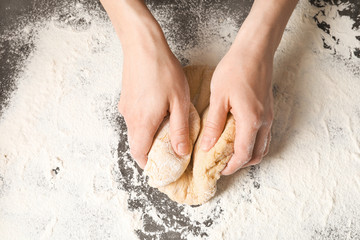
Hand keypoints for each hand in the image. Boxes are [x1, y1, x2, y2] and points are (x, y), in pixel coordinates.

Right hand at [101, 0, 190, 168]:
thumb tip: (181, 153)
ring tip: (169, 128)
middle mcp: (130, 118)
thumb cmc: (163, 71)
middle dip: (152, 150)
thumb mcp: (179, 102)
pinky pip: (135, 117)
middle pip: (137, 144)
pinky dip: (146, 122)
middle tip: (170, 148)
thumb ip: (180, 129)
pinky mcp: (126, 97)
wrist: (143, 44)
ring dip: (150, 135)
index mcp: (142, 123)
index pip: (140, 155)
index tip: (164, 166)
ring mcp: (126, 107)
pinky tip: (160, 111)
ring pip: (136, 130)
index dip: (150, 164)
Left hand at [201, 40, 273, 174]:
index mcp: (251, 121)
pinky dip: (253, 142)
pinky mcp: (269, 110)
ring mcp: (269, 116)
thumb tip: (206, 145)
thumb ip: (214, 124)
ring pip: (263, 146)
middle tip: (222, 162)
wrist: (255, 51)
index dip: (231, 166)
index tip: (218, 169)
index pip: (243, 155)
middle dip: (240, 163)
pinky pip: (264, 135)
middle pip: (256, 154)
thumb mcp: (219, 97)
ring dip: (248, 154)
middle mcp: (264, 122)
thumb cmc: (235, 70)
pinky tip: (238, 136)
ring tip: (229, 152)